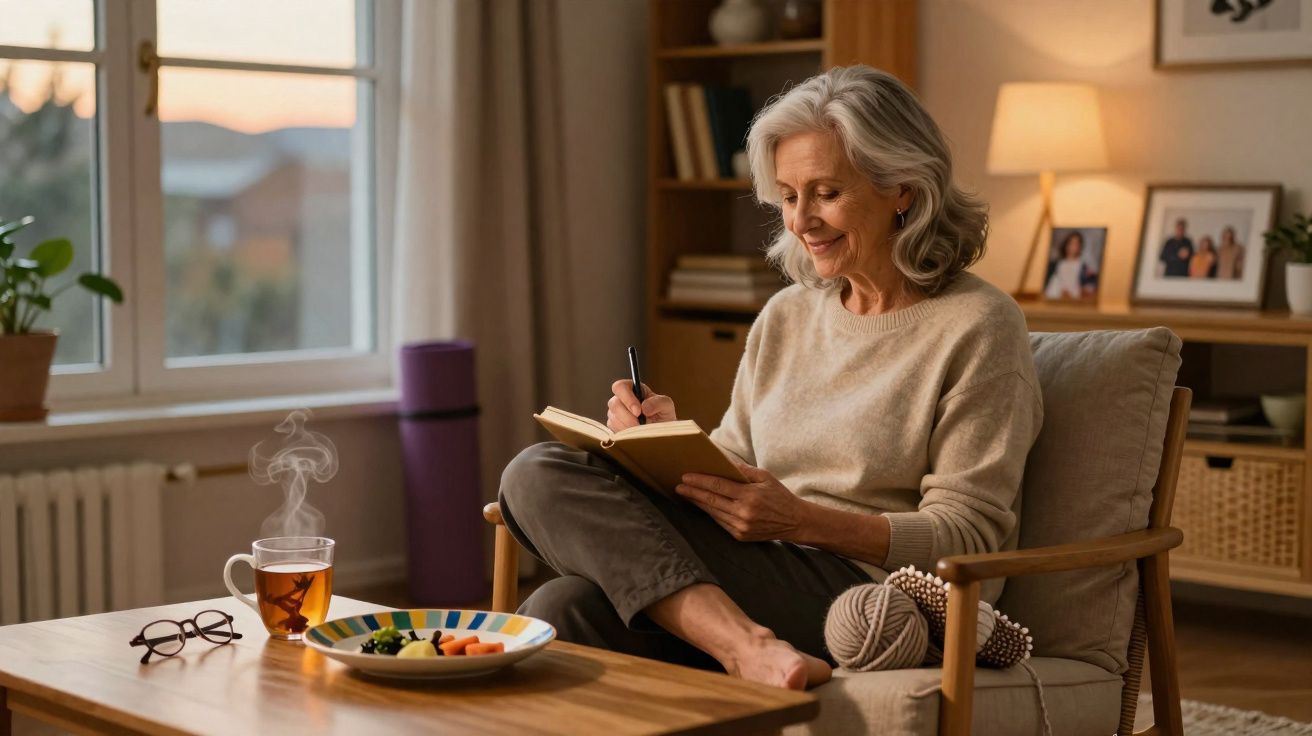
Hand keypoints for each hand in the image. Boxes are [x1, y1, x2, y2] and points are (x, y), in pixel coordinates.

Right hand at [607, 379, 677, 430]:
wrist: (661, 432)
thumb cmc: (663, 415)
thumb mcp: (666, 405)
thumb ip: (658, 402)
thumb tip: (644, 407)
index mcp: (633, 389)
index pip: (620, 386)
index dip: (627, 398)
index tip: (638, 411)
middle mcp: (621, 400)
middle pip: (614, 404)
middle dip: (627, 416)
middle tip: (639, 424)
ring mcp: (615, 413)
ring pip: (613, 419)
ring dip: (628, 426)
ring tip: (641, 430)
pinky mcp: (614, 427)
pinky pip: (614, 430)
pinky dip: (625, 434)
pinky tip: (635, 434)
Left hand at [676, 463, 808, 542]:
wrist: (795, 522)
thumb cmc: (779, 495)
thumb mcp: (765, 477)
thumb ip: (743, 470)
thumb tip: (722, 461)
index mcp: (750, 496)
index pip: (718, 486)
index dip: (700, 481)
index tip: (685, 477)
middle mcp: (744, 513)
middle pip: (711, 500)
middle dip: (693, 492)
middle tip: (679, 486)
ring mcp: (741, 527)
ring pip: (713, 512)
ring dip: (698, 503)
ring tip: (686, 494)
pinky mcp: (740, 536)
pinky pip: (720, 522)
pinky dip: (710, 513)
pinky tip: (702, 505)